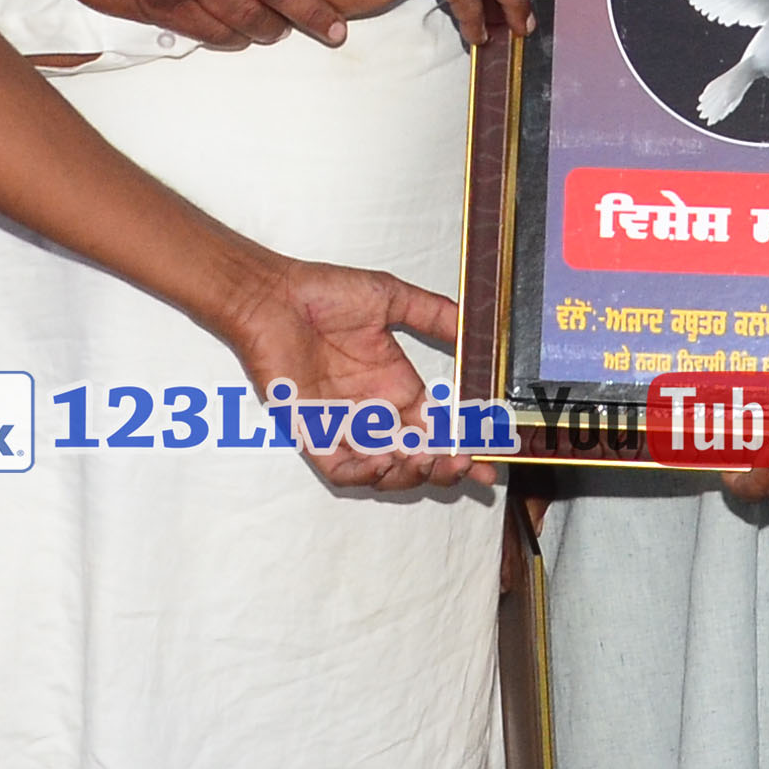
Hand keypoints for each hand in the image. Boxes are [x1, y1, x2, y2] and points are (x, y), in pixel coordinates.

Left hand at [217, 255, 481, 492]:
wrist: (274, 296)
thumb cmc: (322, 294)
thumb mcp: (391, 299)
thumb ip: (435, 314)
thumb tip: (475, 327)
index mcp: (395, 386)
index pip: (438, 426)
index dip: (465, 443)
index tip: (494, 451)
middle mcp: (373, 412)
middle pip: (418, 457)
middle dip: (445, 467)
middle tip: (465, 463)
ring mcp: (343, 426)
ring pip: (385, 472)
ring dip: (411, 474)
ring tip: (428, 459)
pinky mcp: (313, 434)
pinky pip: (341, 471)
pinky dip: (366, 473)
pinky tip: (387, 457)